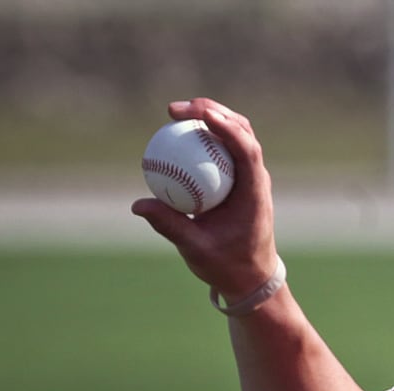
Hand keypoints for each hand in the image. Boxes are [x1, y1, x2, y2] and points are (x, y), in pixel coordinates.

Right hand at [132, 98, 279, 298]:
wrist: (250, 278)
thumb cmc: (228, 266)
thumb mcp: (197, 250)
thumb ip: (170, 226)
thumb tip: (138, 205)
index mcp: (254, 194)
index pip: (247, 150)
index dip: (226, 127)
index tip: (200, 115)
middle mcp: (255, 179)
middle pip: (242, 130)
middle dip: (212, 110)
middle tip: (175, 109)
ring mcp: (249, 177)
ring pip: (234, 135)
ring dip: (209, 117)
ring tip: (176, 113)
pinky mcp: (238, 179)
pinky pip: (221, 149)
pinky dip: (203, 137)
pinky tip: (177, 135)